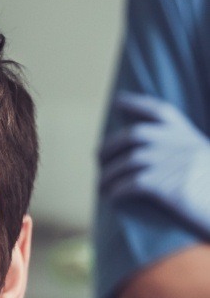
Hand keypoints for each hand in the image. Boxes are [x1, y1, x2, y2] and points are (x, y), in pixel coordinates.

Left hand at [99, 91, 209, 237]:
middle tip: (98, 159)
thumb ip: (180, 152)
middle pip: (135, 135)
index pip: (159, 111)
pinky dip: (118, 190)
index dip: (136, 103)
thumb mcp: (201, 162)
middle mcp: (181, 145)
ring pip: (129, 162)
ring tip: (101, 185)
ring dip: (109, 175)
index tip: (117, 101)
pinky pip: (133, 184)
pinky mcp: (171, 188)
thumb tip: (142, 154)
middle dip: (110, 146)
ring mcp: (175, 164)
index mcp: (188, 136)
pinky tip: (112, 197)